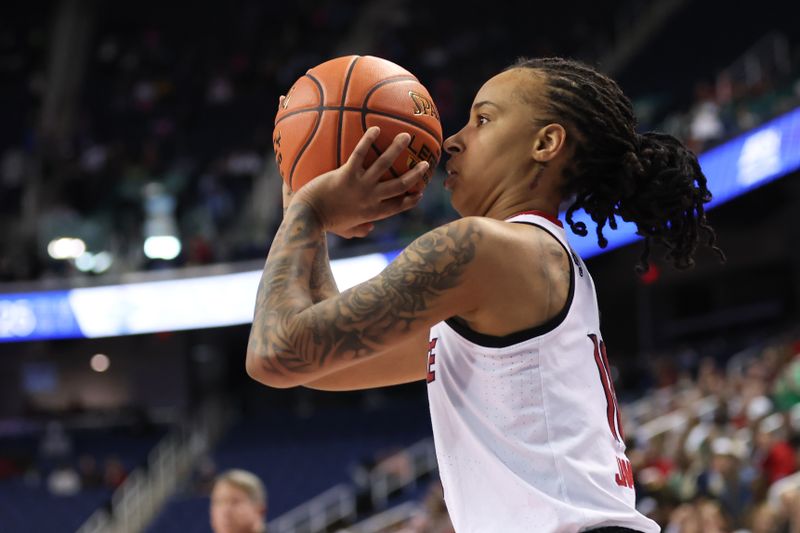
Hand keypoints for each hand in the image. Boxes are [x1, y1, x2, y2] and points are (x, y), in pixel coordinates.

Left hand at [293, 126, 427, 237]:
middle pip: (400, 186)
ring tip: (406, 136)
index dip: (411, 200)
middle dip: (415, 174)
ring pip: (384, 165)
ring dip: (397, 149)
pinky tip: (375, 128)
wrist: (308, 216)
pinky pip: (360, 154)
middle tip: (425, 163)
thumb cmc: (324, 223)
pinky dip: (368, 141)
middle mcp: (370, 199)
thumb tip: (370, 229)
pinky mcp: (346, 174)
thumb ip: (359, 230)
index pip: (398, 206)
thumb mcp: (345, 230)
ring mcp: (360, 186)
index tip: (420, 192)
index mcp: (372, 213)